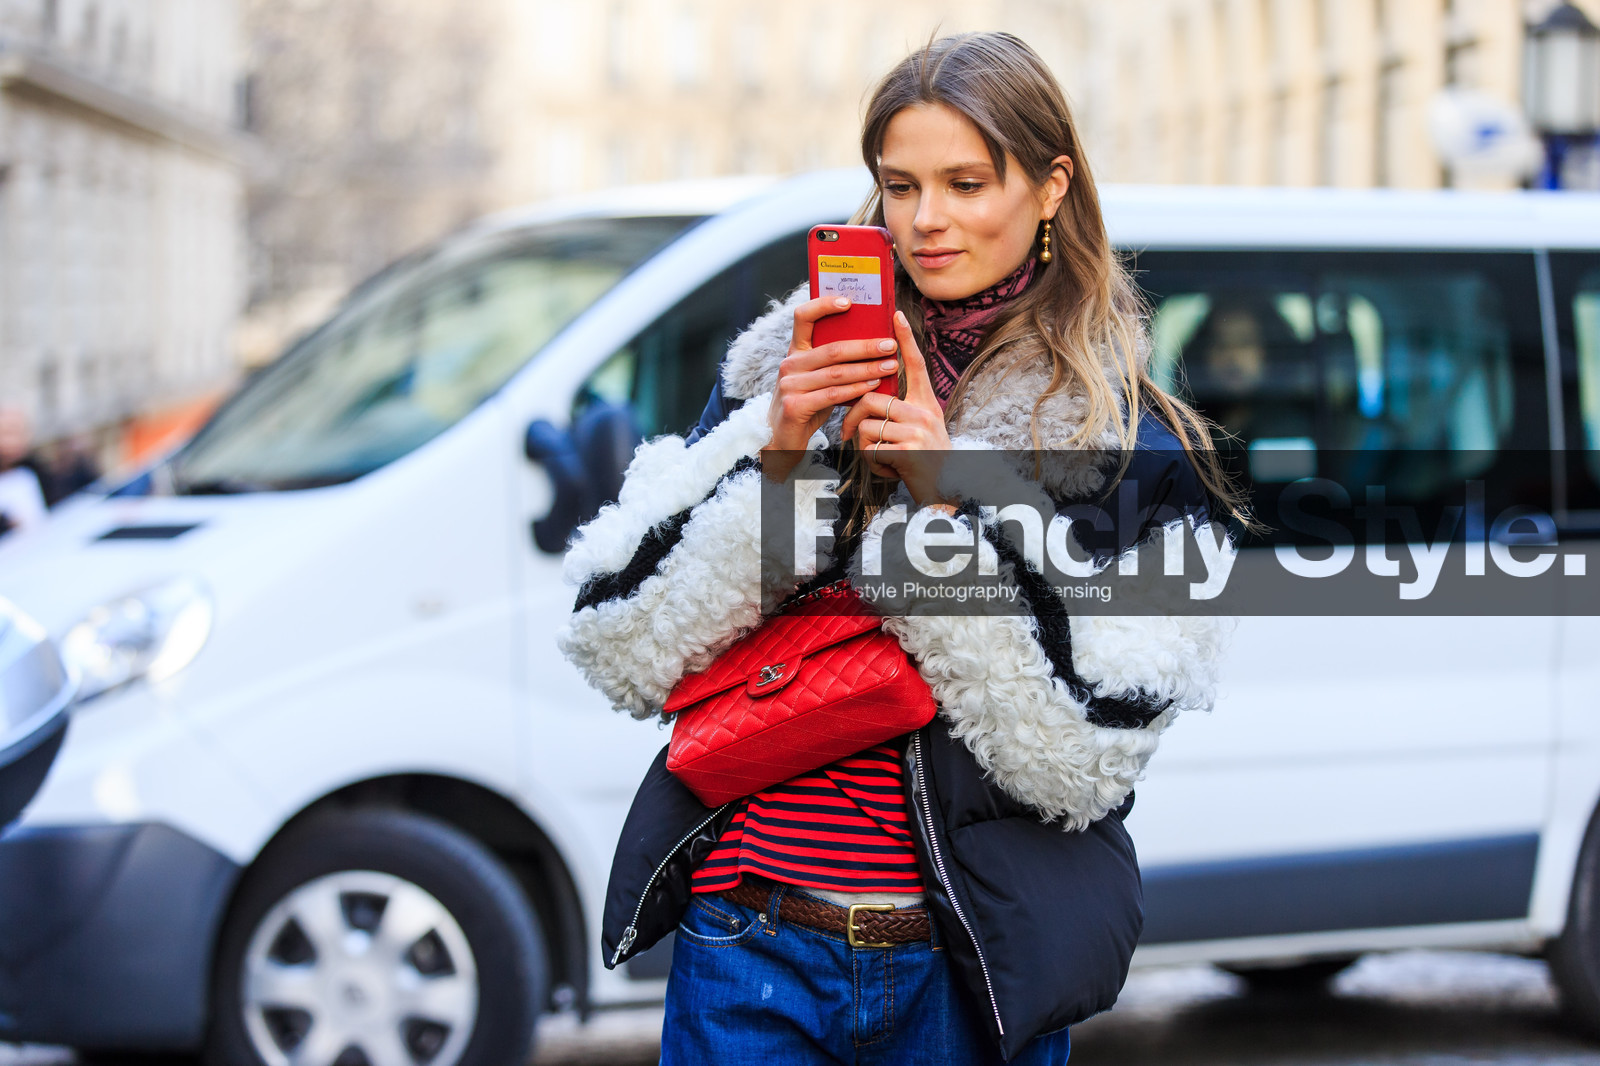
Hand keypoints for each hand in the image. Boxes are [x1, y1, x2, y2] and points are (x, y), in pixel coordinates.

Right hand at [761, 296, 899, 482]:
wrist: (782, 439)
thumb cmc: (807, 405)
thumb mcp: (817, 379)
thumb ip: (833, 362)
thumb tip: (872, 342)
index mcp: (795, 351)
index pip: (803, 317)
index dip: (824, 304)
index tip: (850, 301)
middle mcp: (789, 364)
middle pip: (832, 348)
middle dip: (865, 346)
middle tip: (890, 345)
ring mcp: (789, 385)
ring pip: (836, 372)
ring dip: (867, 369)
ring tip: (890, 366)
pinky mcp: (794, 406)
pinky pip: (832, 395)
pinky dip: (855, 390)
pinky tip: (873, 387)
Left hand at [840, 310, 953, 506]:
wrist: (944, 494)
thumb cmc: (924, 462)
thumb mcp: (917, 431)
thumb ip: (898, 412)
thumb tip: (867, 401)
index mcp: (926, 403)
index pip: (915, 364)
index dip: (905, 339)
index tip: (896, 314)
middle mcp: (925, 411)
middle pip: (871, 399)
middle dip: (853, 419)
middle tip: (849, 435)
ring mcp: (918, 430)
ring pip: (866, 427)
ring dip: (864, 447)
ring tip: (882, 457)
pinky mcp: (908, 450)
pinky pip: (870, 449)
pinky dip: (873, 463)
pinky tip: (890, 470)